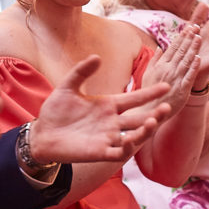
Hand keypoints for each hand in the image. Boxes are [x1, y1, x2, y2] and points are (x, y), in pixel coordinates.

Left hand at [30, 55, 170, 163]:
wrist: (41, 133)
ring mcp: (108, 137)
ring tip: (153, 121)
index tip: (166, 85)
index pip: (135, 98)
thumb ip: (82, 72)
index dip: (150, 93)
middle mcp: (112, 122)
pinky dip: (125, 147)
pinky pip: (118, 152)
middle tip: (167, 105)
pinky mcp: (99, 152)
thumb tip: (97, 56)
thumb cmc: (55, 111)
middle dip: (155, 113)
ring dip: (145, 131)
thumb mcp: (68, 87)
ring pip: (134, 136)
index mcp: (109, 105)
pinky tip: (129, 139)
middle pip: (140, 118)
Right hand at [141, 24, 201, 113]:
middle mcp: (168, 70)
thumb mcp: (147, 74)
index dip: (181, 37)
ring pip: (186, 61)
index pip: (173, 48)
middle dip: (189, 38)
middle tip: (196, 27)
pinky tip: (198, 58)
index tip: (188, 28)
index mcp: (161, 65)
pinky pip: (189, 77)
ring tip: (199, 37)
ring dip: (193, 48)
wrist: (148, 112)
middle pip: (180, 51)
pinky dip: (194, 67)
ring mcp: (175, 79)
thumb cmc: (148, 93)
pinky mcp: (182, 90)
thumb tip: (160, 48)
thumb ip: (155, 60)